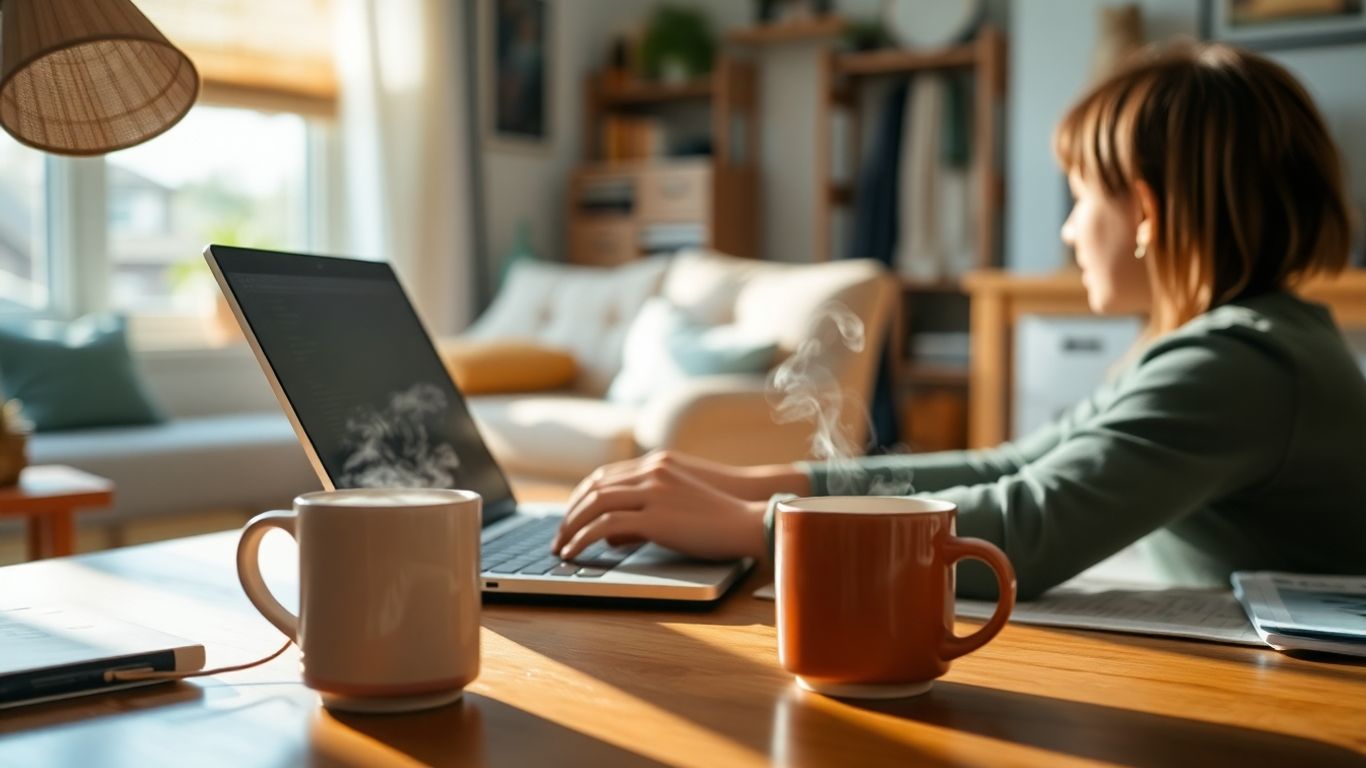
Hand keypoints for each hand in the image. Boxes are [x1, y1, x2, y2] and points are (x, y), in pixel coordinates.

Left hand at [551, 457, 768, 561]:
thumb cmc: (719, 521)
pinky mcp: (655, 516)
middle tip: (558, 536)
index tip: (569, 517)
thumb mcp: (676, 508)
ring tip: (559, 549)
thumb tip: (611, 536)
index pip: (604, 476)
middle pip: (594, 487)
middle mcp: (651, 472)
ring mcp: (653, 491)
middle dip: (570, 513)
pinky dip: (582, 538)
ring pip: (594, 504)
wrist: (749, 521)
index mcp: (657, 465)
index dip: (580, 497)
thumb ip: (643, 514)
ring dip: (570, 526)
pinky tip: (573, 553)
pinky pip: (605, 525)